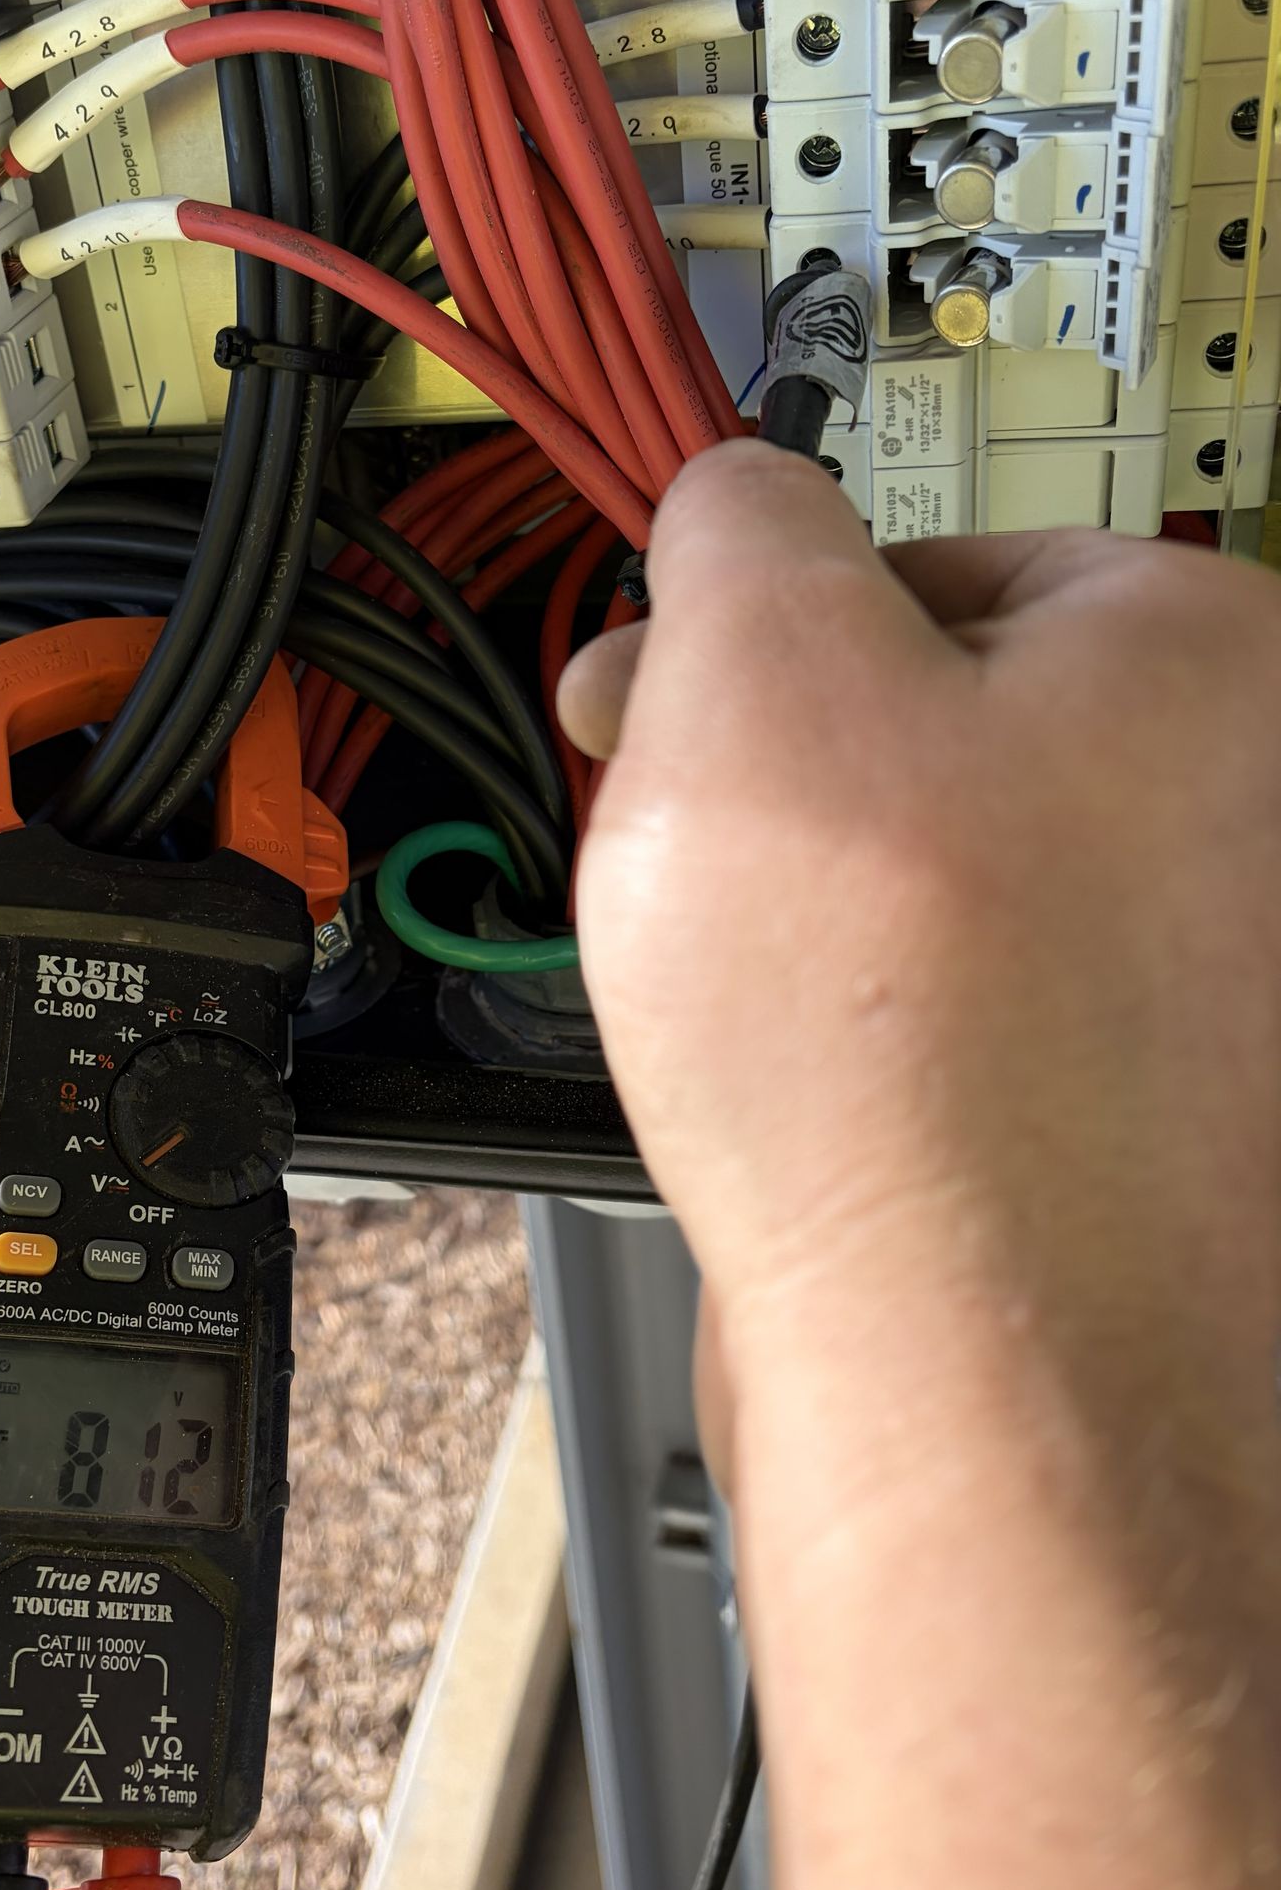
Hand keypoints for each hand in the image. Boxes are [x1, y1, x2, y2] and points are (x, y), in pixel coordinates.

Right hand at [561, 447, 1280, 1889]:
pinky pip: (970, 1027)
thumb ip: (734, 528)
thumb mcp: (751, 664)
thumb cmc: (900, 1040)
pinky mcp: (1155, 1139)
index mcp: (1209, 656)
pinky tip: (801, 1097)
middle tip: (672, 832)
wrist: (978, 1384)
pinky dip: (871, 1041)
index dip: (762, 621)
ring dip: (809, 915)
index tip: (667, 678)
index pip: (936, 557)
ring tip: (732, 993)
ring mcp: (1217, 999)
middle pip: (943, 732)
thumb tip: (733, 506)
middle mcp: (1254, 824)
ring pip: (947, 892)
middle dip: (775, 778)